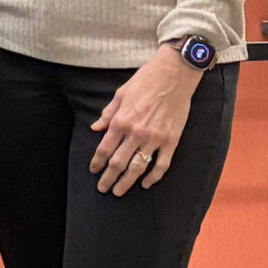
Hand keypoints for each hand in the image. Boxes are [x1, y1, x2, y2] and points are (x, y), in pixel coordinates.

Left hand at [89, 47, 203, 192]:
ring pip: (138, 168)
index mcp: (121, 121)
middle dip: (108, 178)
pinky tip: (146, 184)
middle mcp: (136, 133)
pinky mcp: (172, 141)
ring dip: (127, 182)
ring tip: (119, 191)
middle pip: (118, 163)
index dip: (97, 162)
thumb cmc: (145, 81)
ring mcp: (155, 139)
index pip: (104, 149)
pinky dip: (154, 177)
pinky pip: (162, 165)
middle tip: (103, 189)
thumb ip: (108, 114)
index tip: (93, 171)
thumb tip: (96, 128)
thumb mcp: (120, 95)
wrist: (174, 75)